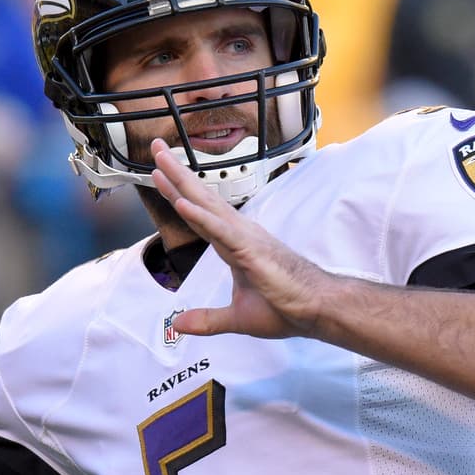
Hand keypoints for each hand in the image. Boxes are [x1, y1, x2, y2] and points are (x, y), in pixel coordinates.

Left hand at [149, 138, 328, 338]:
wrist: (317, 310)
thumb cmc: (287, 307)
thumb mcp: (237, 318)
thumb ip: (207, 320)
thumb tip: (177, 327)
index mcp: (234, 244)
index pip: (200, 214)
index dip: (178, 193)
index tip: (160, 174)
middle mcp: (238, 234)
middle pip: (200, 199)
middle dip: (176, 173)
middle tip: (157, 147)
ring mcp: (245, 239)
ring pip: (208, 206)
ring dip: (183, 183)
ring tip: (162, 163)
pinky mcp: (252, 251)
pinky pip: (221, 232)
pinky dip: (201, 217)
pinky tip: (183, 204)